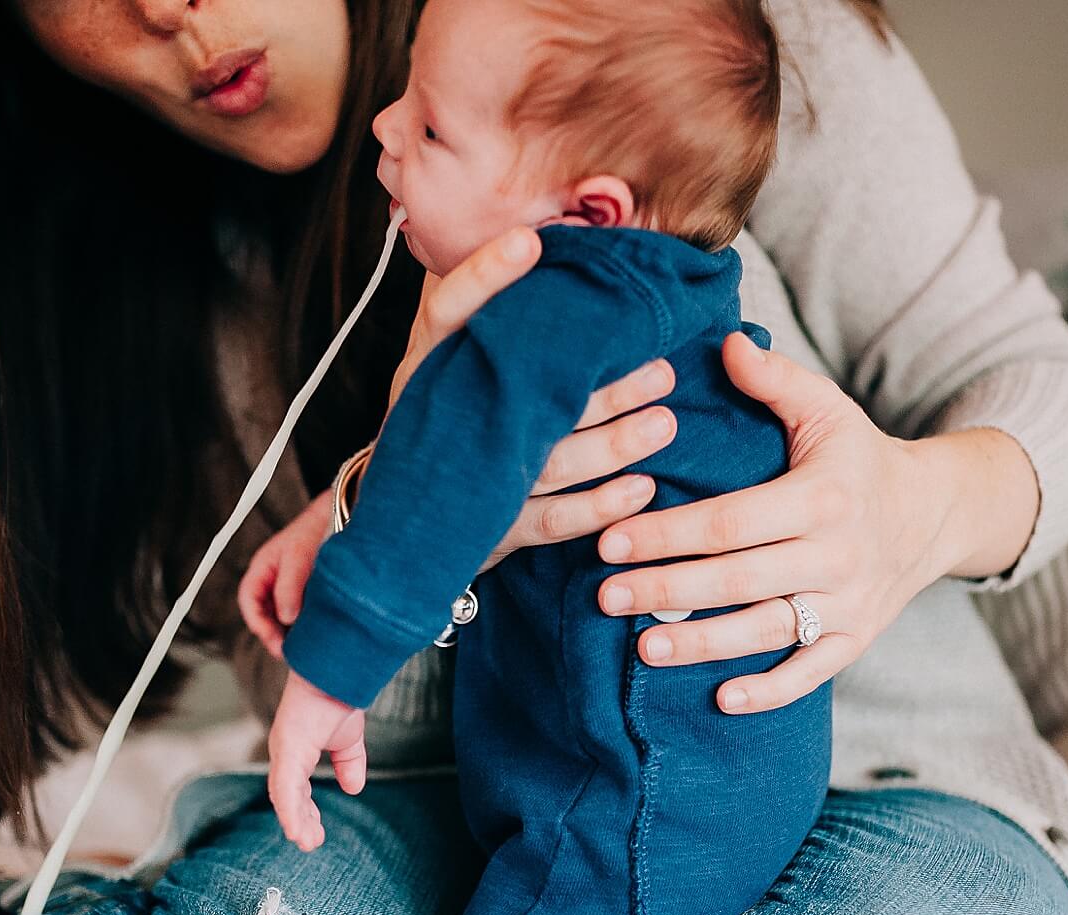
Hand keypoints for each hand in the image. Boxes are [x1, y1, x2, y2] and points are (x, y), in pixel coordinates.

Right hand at [239, 492, 331, 656]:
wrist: (342, 516)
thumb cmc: (315, 529)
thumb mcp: (299, 556)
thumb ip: (289, 587)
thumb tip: (286, 618)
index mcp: (262, 568)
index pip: (249, 600)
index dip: (257, 623)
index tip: (272, 640)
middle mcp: (273, 580)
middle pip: (264, 614)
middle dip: (273, 634)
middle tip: (288, 651)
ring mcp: (290, 587)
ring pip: (281, 617)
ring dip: (288, 632)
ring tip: (301, 647)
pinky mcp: (308, 593)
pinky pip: (299, 614)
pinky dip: (303, 626)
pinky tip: (314, 635)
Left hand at [266, 671, 367, 851]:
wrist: (339, 675)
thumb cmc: (338, 699)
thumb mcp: (349, 741)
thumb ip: (350, 764)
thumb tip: (354, 789)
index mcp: (297, 751)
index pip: (297, 789)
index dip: (305, 812)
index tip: (315, 833)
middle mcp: (285, 753)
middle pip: (287, 796)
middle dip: (299, 821)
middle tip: (311, 843)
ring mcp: (284, 751)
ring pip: (284, 796)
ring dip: (294, 821)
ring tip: (305, 842)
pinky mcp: (287, 749)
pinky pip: (285, 786)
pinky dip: (289, 810)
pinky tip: (294, 829)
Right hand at [386, 225, 682, 574]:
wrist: (402, 512)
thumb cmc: (443, 411)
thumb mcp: (445, 358)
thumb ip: (480, 307)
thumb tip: (528, 230)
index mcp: (428, 364)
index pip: (449, 311)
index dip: (484, 276)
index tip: (530, 242)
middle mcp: (443, 416)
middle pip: (524, 395)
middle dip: (598, 386)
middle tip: (660, 367)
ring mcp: (469, 476)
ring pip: (547, 460)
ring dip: (610, 444)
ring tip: (665, 422)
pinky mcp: (491, 530)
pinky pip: (550, 521)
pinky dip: (597, 508)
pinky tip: (643, 490)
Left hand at [593, 332, 1038, 714]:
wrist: (935, 512)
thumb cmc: (860, 457)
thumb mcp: (827, 409)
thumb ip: (774, 380)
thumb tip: (724, 342)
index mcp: (823, 498)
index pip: (730, 522)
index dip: (669, 534)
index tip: (611, 539)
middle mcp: (838, 556)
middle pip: (739, 581)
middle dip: (667, 589)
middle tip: (607, 595)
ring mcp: (850, 604)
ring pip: (766, 632)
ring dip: (703, 644)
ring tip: (643, 647)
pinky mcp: (858, 639)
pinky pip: (812, 673)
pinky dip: (770, 691)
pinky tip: (721, 700)